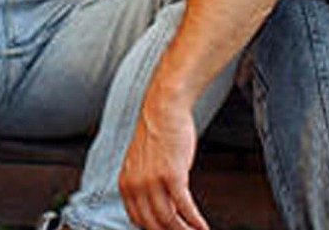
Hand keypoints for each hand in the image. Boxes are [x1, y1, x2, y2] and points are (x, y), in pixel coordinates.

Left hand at [119, 90, 206, 229]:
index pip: (138, 220)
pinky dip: (195, 222)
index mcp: (126, 183)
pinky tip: (203, 227)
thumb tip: (160, 211)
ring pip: (168, 220)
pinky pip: (184, 207)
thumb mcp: (142, 165)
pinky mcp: (171, 175)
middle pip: (153, 224)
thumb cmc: (157, 135)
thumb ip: (146, 188)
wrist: (163, 111)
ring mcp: (152, 181)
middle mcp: (135, 185)